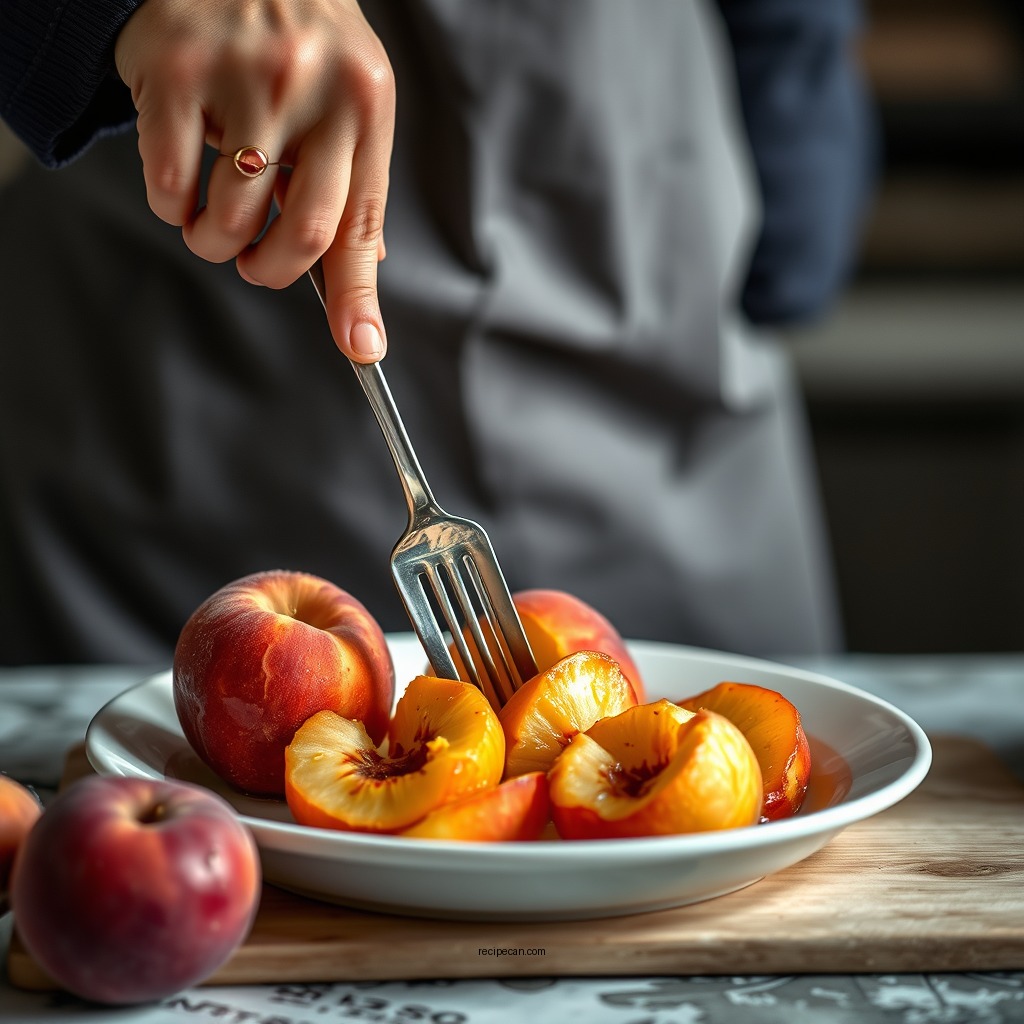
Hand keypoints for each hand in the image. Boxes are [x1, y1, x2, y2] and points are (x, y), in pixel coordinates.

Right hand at [115, 0, 393, 361]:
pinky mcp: (176, 70)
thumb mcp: (351, 104)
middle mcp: (313, 90)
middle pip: (300, 236)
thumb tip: (362, 270)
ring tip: (210, 215)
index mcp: (364, 108)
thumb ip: (356, 185)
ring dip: (213, 241)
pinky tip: (180, 174)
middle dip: (269, 273)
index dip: (358, 298)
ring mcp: (244, 78)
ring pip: (227, 219)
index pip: (360, 225)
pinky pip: (167, 183)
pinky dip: (169, 202)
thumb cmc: (302, 44)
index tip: (361, 349)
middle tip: (252, 266)